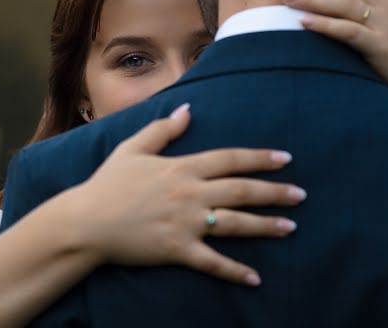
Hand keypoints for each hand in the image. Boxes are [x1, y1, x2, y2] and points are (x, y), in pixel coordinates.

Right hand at [64, 104, 304, 286]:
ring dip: (265, 226)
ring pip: (235, 223)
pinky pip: (212, 261)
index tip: (286, 159)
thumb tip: (188, 109)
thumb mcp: (132, 148)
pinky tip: (255, 278)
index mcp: (182, 167)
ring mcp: (185, 223)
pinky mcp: (177, 250)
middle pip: (241, 190)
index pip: (229, 159)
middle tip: (301, 194)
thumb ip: (163, 129)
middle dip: (274, 192)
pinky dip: (234, 271)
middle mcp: (190, 194)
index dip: (259, 158)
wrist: (86, 221)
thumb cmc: (108, 184)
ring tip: (291, 227)